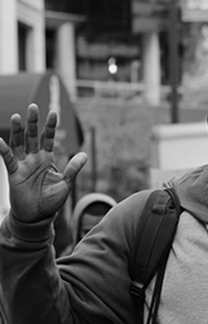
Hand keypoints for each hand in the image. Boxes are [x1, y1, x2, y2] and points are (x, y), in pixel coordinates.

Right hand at [0, 104, 86, 222]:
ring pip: (19, 144)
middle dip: (33, 122)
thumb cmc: (52, 200)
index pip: (48, 138)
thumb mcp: (66, 183)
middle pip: (32, 136)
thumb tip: (85, 155)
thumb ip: (73, 169)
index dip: (50, 126)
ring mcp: (23, 165)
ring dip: (17, 131)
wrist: (38, 216)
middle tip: (33, 106)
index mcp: (47, 158)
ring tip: (16, 116)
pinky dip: (4, 150)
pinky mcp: (14, 174)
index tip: (53, 112)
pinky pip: (8, 160)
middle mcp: (34, 158)